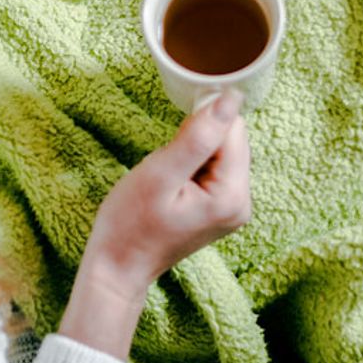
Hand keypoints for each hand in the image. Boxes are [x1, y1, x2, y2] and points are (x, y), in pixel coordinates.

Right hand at [58, 90, 251, 357]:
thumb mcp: (161, 173)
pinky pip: (216, 168)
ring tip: (169, 178)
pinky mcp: (222, 209)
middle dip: (199, 140)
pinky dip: (194, 165)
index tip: (174, 144)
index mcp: (233, 195)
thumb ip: (198, 135)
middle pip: (232, 141)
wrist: (119, 266)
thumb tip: (231, 97)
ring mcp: (234, 209)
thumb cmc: (131, 222)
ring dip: (195, 153)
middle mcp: (243, 203)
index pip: (233, 131)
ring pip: (223, 152)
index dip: (201, 125)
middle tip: (168, 166)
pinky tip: (174, 184)